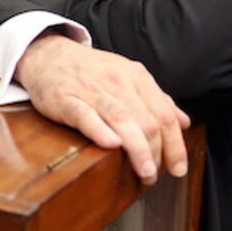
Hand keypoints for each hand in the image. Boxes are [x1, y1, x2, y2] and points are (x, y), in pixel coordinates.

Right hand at [15, 31, 189, 184]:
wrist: (48, 55)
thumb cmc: (89, 71)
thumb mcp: (127, 76)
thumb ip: (155, 99)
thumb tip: (183, 122)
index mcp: (135, 76)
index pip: (164, 114)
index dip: (175, 144)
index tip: (178, 167)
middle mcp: (117, 81)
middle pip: (146, 121)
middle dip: (156, 153)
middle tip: (155, 175)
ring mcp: (90, 90)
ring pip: (122, 119)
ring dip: (138, 149)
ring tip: (144, 172)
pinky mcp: (65, 98)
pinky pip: (85, 115)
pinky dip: (100, 130)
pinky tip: (111, 145)